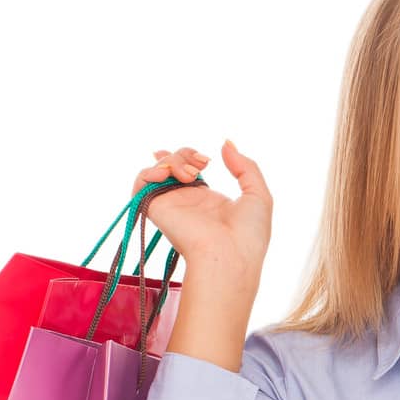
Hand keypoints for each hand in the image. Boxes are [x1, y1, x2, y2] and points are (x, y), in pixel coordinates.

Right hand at [131, 139, 272, 279]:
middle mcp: (186, 202)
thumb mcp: (259, 195)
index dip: (190, 156)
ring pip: (157, 168)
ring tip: (191, 174)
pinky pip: (141, 182)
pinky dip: (151, 170)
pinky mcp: (156, 208)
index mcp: (207, 201)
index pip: (189, 170)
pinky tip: (172, 175)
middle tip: (202, 165)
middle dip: (185, 153)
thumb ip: (245, 167)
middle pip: (172, 163)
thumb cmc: (248, 235)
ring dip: (173, 160)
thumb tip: (226, 143)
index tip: (207, 160)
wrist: (230, 256)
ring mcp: (170, 205)